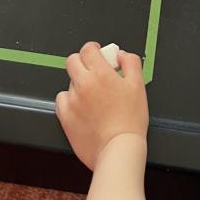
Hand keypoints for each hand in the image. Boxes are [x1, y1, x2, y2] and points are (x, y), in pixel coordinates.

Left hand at [56, 42, 147, 171]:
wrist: (118, 150)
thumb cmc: (130, 121)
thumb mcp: (138, 85)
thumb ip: (130, 62)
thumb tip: (120, 55)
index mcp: (101, 73)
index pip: (88, 49)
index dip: (93, 49)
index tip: (97, 53)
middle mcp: (83, 84)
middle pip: (72, 61)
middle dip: (82, 62)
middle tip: (92, 72)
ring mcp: (72, 100)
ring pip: (68, 82)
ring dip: (77, 84)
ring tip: (91, 96)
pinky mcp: (65, 117)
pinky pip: (61, 100)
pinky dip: (69, 101)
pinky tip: (80, 108)